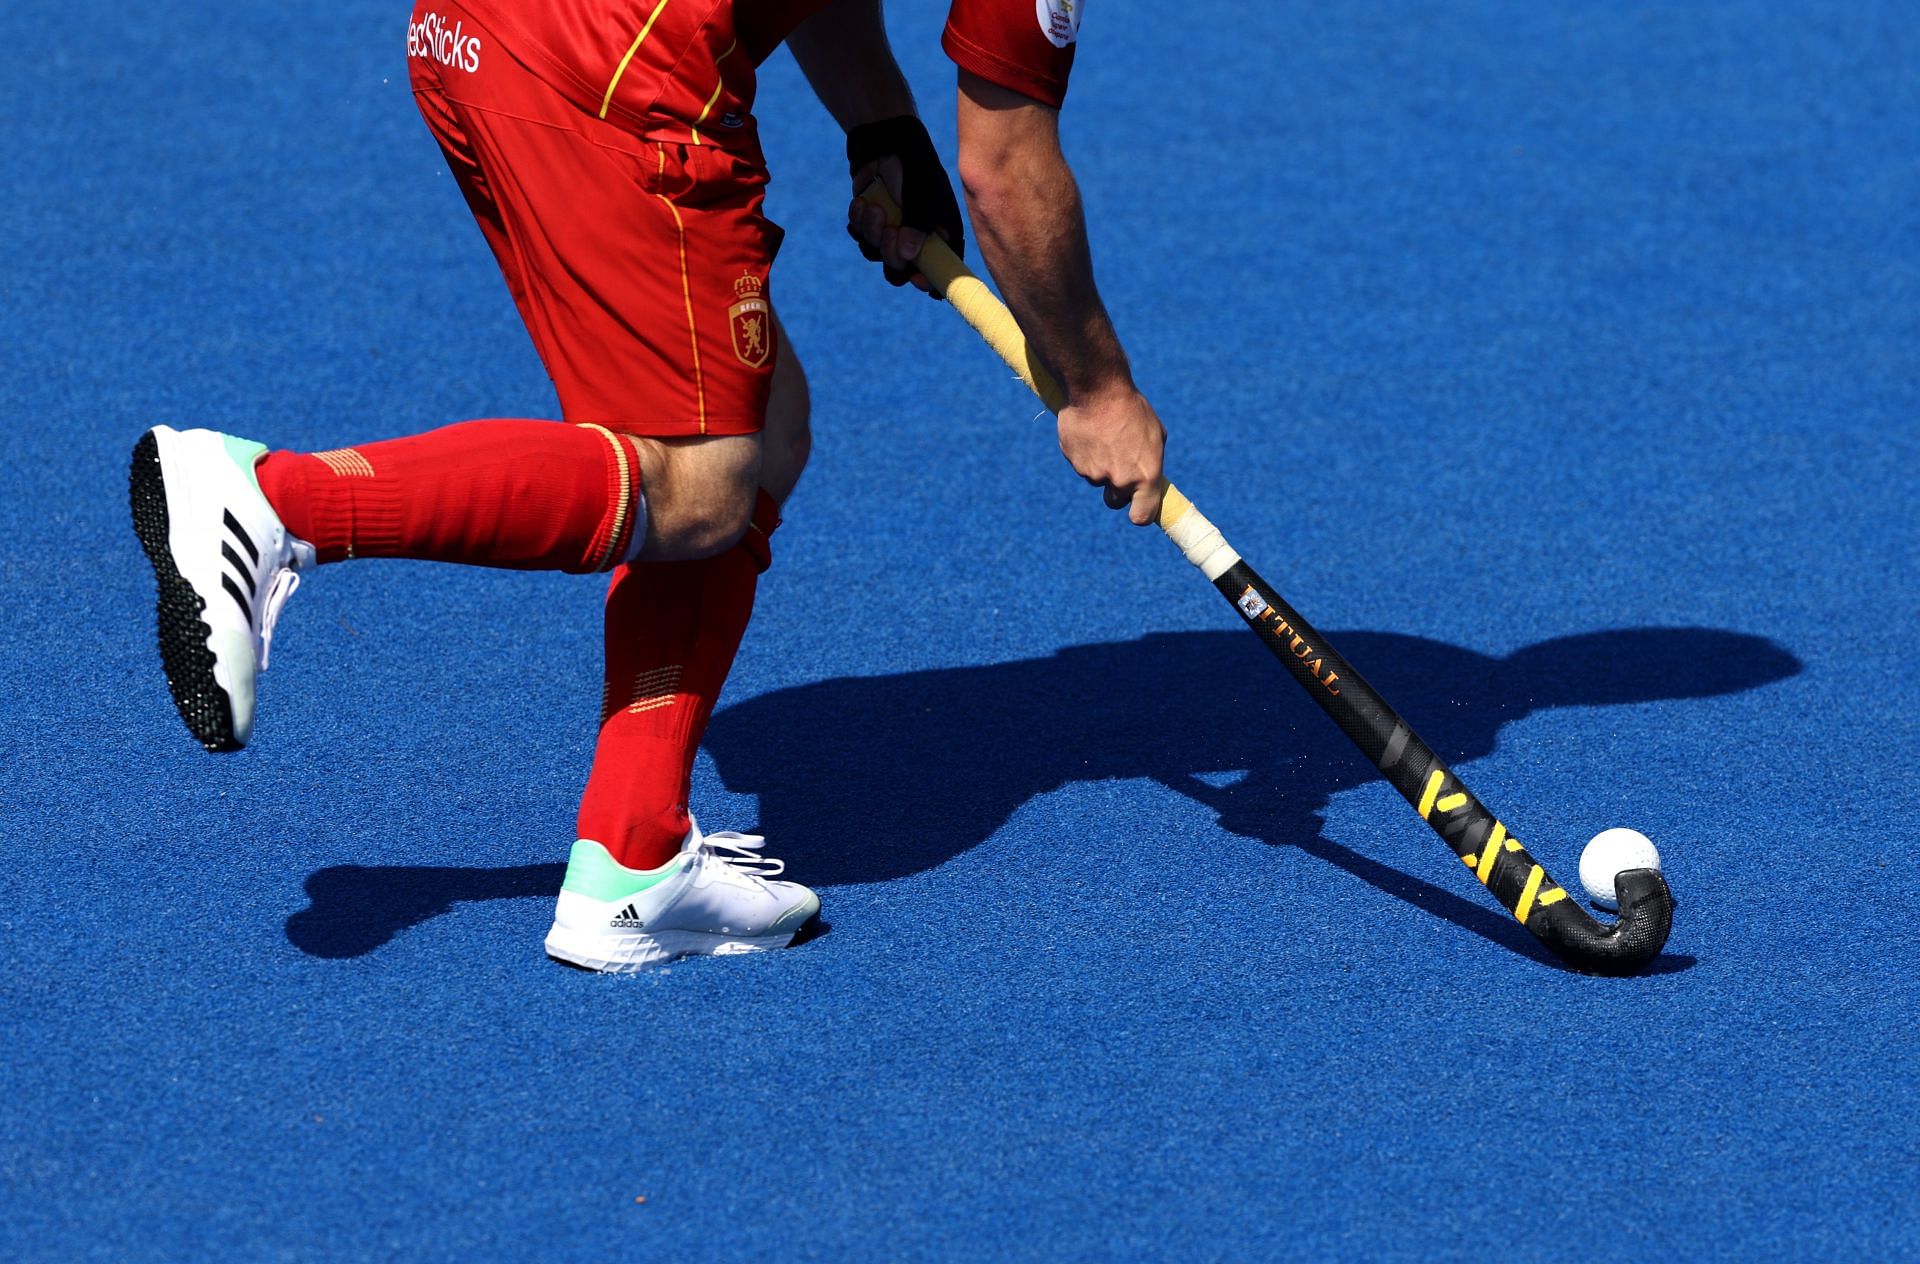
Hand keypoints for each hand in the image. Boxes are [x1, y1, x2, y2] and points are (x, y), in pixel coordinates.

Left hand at [845, 115, 963, 295]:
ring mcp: (894, 232)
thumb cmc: (912, 165)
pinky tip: (862, 203)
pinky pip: (860, 239)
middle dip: (890, 254)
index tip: (916, 278)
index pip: (941, 272)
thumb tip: (908, 257)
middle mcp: (918, 238)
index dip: (929, 282)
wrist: (884, 139)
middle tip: (888, 231)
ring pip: (877, 255)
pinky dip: (858, 223)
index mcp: (942, 235)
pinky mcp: (872, 224)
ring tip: (872, 206)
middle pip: (902, 270)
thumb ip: (917, 225)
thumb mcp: (922, 194)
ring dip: (871, 233)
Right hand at [1057, 386, 1166, 524]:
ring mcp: (1094, 474)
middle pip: (1114, 501)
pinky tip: (1089, 432)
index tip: (1137, 509)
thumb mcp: (1154, 432)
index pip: (1141, 516)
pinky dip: (1084, 453)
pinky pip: (1081, 464)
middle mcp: (1119, 480)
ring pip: (1096, 479)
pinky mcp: (1074, 462)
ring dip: (1099, 465)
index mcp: (1145, 475)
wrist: (1097, 388)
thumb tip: (1146, 474)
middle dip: (1115, 489)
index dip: (1139, 513)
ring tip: (1103, 436)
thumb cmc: (1131, 407)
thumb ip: (1150, 460)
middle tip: (1117, 465)